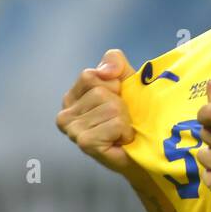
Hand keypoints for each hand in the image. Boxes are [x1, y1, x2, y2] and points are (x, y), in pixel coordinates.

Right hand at [56, 49, 139, 176]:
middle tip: (121, 120)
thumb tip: (105, 72)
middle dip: (120, 104)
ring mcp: (72, 130)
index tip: (117, 100)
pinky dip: (125, 131)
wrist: (145, 149)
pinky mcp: (85, 142)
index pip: (90, 75)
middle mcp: (65, 114)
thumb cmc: (133, 115)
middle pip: (101, 91)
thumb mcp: (125, 79)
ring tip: (121, 132)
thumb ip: (114, 62)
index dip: (112, 85)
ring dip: (124, 119)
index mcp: (71, 97)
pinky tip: (121, 141)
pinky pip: (115, 123)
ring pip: (111, 106)